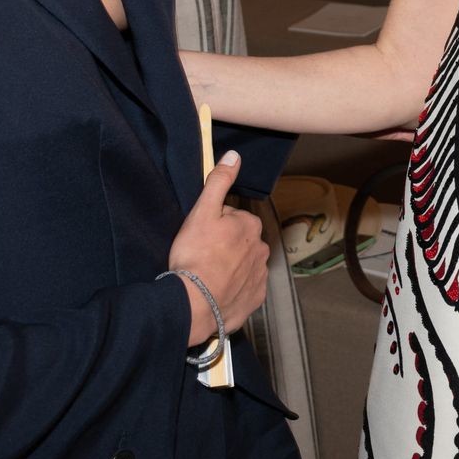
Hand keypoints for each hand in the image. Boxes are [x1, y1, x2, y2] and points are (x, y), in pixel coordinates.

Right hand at [167, 152, 268, 344]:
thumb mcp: (202, 211)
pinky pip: (246, 288)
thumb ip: (219, 181)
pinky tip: (218, 291)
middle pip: (240, 241)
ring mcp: (260, 275)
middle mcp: (261, 248)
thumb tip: (234, 155)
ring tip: (209, 276)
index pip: (232, 218)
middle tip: (202, 256)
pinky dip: (235, 288)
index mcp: (250, 225)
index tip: (201, 236)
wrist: (197, 303)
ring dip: (231, 267)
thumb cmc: (196, 254)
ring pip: (244, 264)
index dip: (214, 225)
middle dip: (226, 246)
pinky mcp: (256, 298)